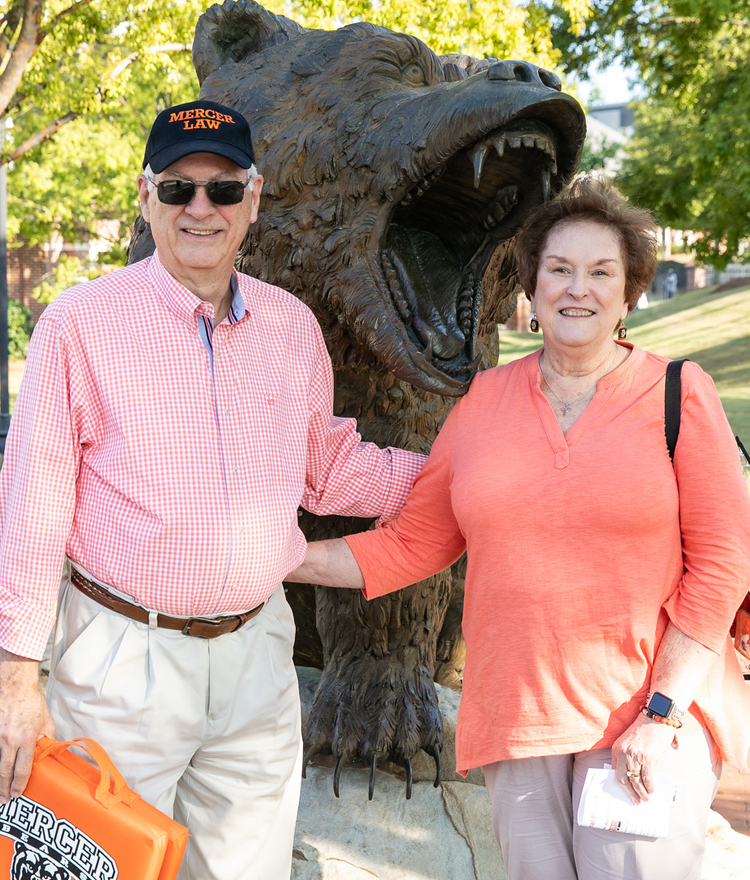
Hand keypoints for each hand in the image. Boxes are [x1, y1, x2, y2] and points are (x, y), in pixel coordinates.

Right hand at [0, 649, 54, 802]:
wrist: (15, 685)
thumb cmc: (31, 702)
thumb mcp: (45, 721)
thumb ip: (46, 739)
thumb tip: (47, 752)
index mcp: (27, 738)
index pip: (23, 769)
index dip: (20, 784)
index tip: (17, 794)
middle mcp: (10, 740)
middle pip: (4, 771)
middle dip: (4, 789)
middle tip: (4, 800)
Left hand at [610, 712, 676, 804]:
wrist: (657, 717)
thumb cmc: (645, 728)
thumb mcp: (629, 740)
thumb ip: (627, 755)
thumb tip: (631, 773)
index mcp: (617, 749)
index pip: (616, 771)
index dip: (621, 784)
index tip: (626, 792)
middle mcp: (623, 753)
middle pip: (624, 779)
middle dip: (630, 793)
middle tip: (636, 801)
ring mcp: (635, 757)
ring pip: (636, 781)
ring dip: (641, 793)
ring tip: (645, 799)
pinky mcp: (647, 759)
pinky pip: (647, 778)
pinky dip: (649, 787)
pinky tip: (652, 790)